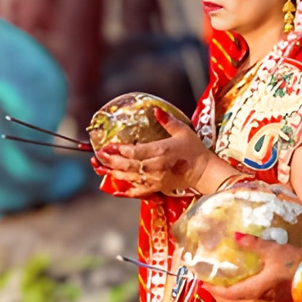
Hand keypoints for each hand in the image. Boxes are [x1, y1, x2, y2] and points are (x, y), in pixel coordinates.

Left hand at [95, 109, 211, 196]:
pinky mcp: (156, 188)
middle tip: (99, 155)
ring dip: (114, 173)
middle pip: (129, 165)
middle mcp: (156, 166)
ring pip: (130, 178)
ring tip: (100, 167)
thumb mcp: (182, 131)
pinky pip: (138, 191)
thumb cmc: (193, 150)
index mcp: (162, 150)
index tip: (108, 145)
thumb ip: (167, 120)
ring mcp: (155, 179)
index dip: (120, 149)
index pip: (137, 151)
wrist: (203, 172)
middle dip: (112, 160)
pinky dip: (125, 191)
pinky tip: (114, 189)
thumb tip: (155, 110)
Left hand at [200, 235, 301, 301]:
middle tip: (211, 288)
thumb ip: (253, 244)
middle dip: (220, 298)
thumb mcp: (274, 250)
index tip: (204, 284)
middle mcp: (261, 299)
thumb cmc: (297, 264)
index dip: (215, 290)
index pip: (229, 294)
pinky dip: (245, 301)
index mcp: (257, 288)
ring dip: (232, 301)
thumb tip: (234, 236)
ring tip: (225, 292)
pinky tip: (247, 292)